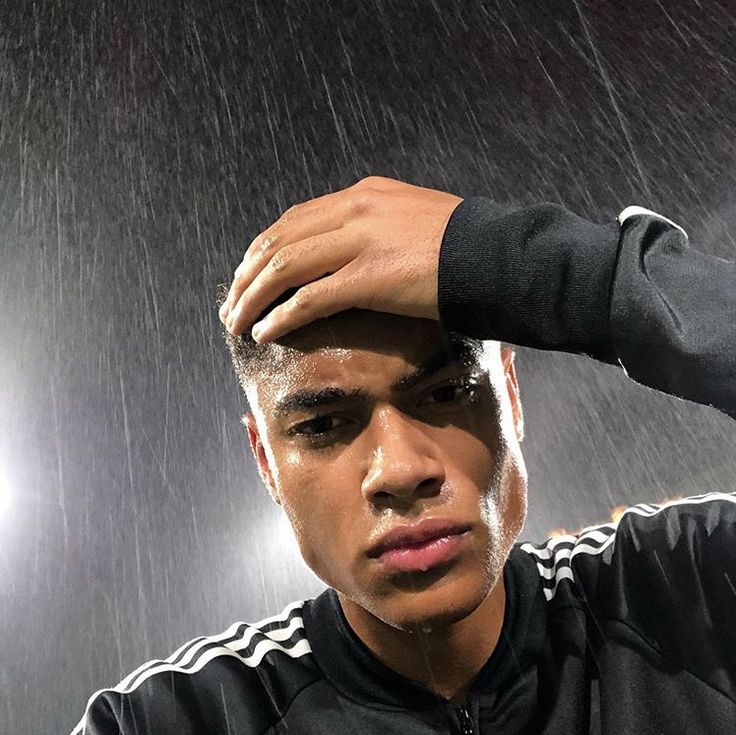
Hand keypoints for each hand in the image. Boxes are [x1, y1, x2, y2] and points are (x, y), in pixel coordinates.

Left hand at [219, 175, 462, 342]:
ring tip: (236, 322)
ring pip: (284, 268)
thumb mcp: (411, 221)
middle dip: (246, 277)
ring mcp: (361, 242)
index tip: (247, 276)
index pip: (293, 220)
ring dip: (253, 299)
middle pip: (278, 242)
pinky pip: (309, 298)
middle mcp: (354, 210)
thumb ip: (376, 230)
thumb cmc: (463, 245)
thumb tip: (352, 255)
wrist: (498, 255)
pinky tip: (265, 333)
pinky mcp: (371, 277)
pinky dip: (281, 317)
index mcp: (361, 196)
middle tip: (230, 304)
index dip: (262, 250)